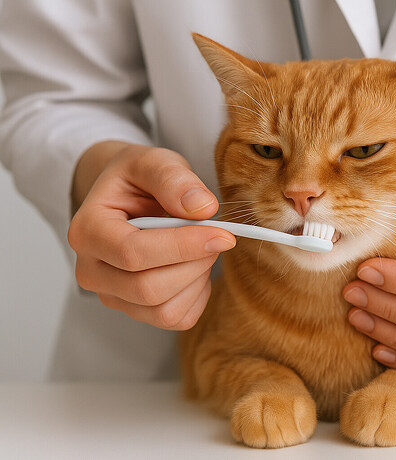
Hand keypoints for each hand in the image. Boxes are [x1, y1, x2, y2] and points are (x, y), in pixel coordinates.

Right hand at [68, 142, 234, 329]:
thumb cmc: (140, 180)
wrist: (131, 199)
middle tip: (216, 236)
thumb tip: (203, 208)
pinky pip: (177, 319)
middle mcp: (91, 271)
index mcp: (87, 231)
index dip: (184, 247)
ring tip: (201, 248)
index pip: (133, 254)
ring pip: (164, 311)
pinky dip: (197, 295)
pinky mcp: (136, 311)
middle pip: (149, 289)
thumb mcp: (153, 161)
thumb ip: (174, 178)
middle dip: (195, 263)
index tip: (223, 234)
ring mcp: (112, 296)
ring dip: (197, 279)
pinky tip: (195, 267)